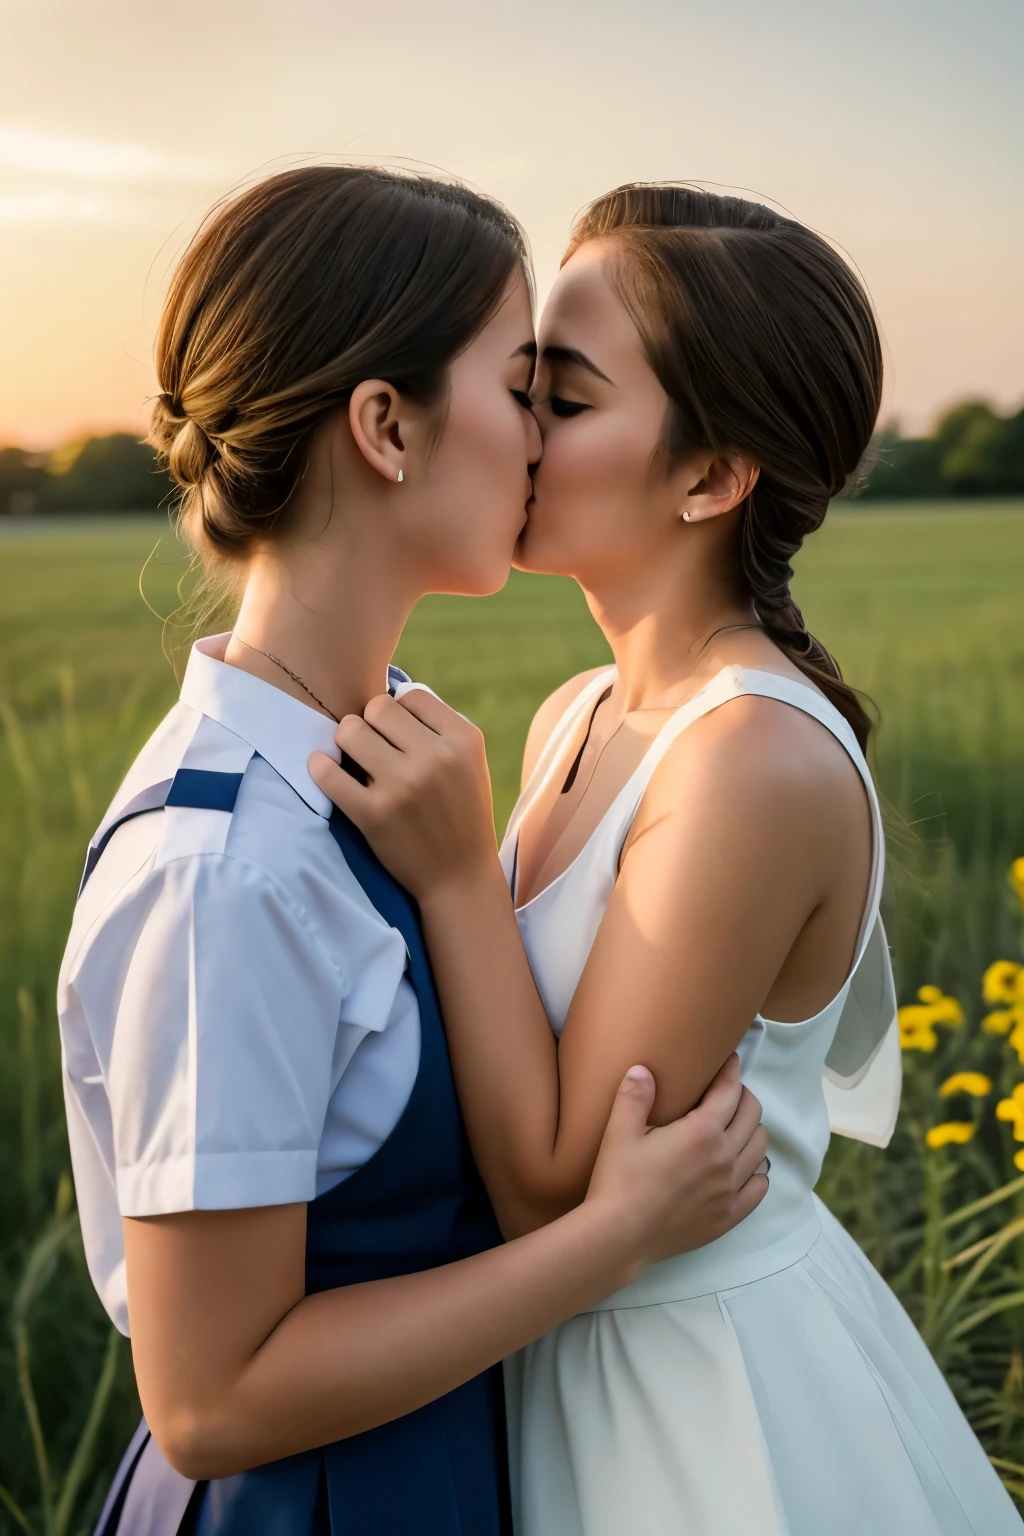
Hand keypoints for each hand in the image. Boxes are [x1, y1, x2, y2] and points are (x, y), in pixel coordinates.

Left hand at [309, 689, 497, 900]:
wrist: (460, 875)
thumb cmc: (461, 812)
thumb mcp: (470, 762)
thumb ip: (438, 728)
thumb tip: (389, 696)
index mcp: (464, 740)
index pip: (411, 696)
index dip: (399, 711)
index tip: (397, 734)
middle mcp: (436, 758)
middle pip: (377, 708)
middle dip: (370, 723)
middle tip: (373, 746)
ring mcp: (403, 786)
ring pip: (350, 731)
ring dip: (347, 742)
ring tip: (355, 759)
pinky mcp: (374, 814)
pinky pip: (329, 774)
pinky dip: (320, 767)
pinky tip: (323, 767)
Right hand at [585, 1054, 767, 1280]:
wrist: (619, 1236)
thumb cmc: (618, 1180)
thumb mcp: (619, 1132)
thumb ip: (635, 1096)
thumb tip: (643, 1068)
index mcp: (702, 1132)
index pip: (730, 1091)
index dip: (730, 1071)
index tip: (730, 1060)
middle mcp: (725, 1158)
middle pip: (753, 1115)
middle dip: (743, 1097)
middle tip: (726, 1094)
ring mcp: (731, 1190)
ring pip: (760, 1149)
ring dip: (751, 1131)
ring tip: (733, 1128)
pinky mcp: (729, 1216)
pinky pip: (759, 1187)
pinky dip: (755, 1172)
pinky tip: (740, 1168)